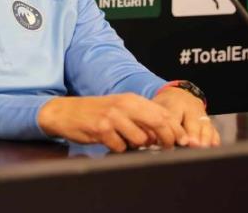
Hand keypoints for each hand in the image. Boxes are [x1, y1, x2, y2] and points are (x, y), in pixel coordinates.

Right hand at [37, 94, 188, 151]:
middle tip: (167, 148)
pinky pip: (120, 147)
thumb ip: (141, 117)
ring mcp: (112, 116)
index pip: (163, 113)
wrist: (66, 112)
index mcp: (131, 99)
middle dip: (167, 139)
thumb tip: (165, 134)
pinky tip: (109, 141)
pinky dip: (118, 148)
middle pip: (158, 122)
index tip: (181, 141)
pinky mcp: (101, 129)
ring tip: (125, 141)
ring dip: (137, 145)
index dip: (176, 129)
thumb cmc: (96, 112)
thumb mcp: (120, 108)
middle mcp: (124, 105)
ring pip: (140, 139)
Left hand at [152, 87, 220, 147]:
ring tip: (203, 147)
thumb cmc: (165, 106)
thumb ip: (154, 121)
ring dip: (205, 137)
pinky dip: (214, 138)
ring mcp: (201, 114)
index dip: (176, 128)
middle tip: (192, 144)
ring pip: (205, 125)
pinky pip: (213, 130)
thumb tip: (152, 138)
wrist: (179, 95)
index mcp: (174, 103)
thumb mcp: (156, 108)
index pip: (174, 116)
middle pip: (192, 121)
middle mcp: (190, 108)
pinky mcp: (209, 122)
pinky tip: (213, 145)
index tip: (177, 139)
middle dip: (193, 133)